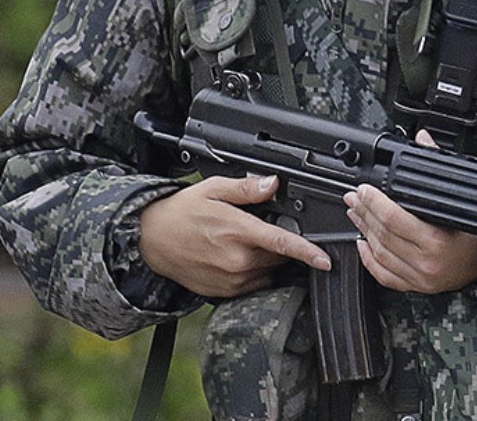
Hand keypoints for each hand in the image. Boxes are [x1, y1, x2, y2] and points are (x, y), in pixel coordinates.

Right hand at [139, 174, 331, 297]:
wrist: (150, 241)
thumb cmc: (181, 212)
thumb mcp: (213, 190)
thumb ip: (247, 189)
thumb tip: (273, 183)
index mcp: (238, 232)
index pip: (282, 244)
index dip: (308, 252)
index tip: (326, 260)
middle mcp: (237, 260)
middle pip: (280, 256)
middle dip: (280, 244)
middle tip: (260, 229)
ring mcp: (230, 279)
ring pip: (268, 270)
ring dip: (266, 259)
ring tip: (242, 243)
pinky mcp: (223, 292)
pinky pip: (253, 283)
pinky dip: (253, 271)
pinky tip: (235, 257)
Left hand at [344, 130, 476, 293]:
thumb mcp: (468, 196)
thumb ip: (441, 165)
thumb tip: (423, 140)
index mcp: (438, 240)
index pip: (394, 218)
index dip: (375, 202)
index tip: (364, 189)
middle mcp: (428, 262)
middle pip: (383, 235)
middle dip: (365, 213)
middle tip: (355, 197)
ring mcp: (422, 277)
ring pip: (380, 254)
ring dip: (364, 232)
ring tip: (357, 214)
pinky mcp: (419, 287)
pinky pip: (385, 276)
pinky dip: (369, 260)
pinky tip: (363, 244)